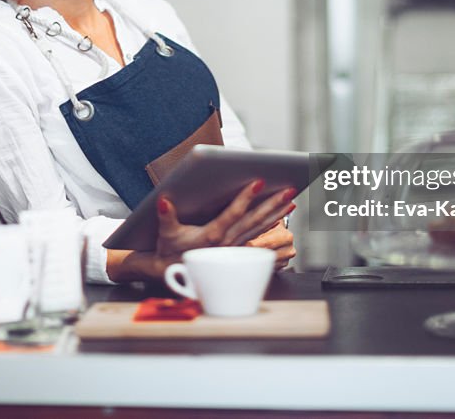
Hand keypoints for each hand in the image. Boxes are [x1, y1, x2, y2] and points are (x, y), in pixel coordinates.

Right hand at [153, 179, 296, 273]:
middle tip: (288, 190)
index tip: (259, 182)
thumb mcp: (165, 232)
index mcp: (211, 236)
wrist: (170, 272)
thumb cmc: (169, 250)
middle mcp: (226, 241)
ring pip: (259, 227)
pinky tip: (280, 215)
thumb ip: (165, 216)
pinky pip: (257, 235)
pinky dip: (270, 224)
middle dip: (272, 204)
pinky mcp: (236, 248)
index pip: (232, 214)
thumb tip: (164, 201)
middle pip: (253, 220)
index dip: (245, 198)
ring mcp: (233, 245)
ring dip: (276, 213)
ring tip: (290, 200)